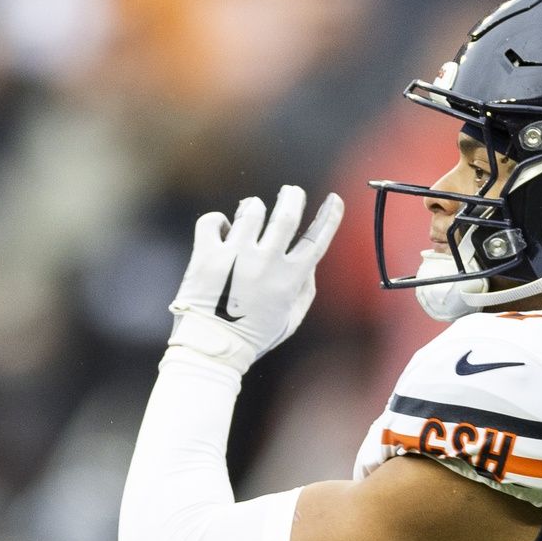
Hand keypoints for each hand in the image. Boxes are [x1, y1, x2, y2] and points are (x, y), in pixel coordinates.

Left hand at [168, 185, 343, 370]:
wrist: (211, 349)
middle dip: (293, 196)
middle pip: (286, 215)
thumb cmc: (253, 337)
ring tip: (251, 210)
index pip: (317, 239)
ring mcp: (235, 257)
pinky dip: (217, 220)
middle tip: (291, 191)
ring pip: (250, 211)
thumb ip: (305, 290)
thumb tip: (309, 261)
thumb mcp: (290, 319)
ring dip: (253, 206)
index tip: (334, 199)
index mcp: (289, 279)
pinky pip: (212, 221)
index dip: (330, 216)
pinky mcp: (207, 256)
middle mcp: (266, 263)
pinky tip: (221, 228)